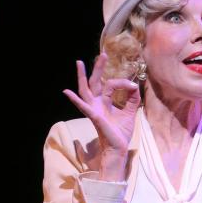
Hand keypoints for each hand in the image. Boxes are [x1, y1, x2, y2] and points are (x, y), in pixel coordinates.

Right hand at [63, 53, 140, 179]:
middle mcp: (97, 103)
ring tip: (79, 62)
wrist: (119, 147)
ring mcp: (94, 109)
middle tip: (103, 54)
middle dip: (98, 68)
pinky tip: (66, 92)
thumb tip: (135, 85)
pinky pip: (84, 107)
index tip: (133, 84)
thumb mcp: (131, 112)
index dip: (123, 82)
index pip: (110, 85)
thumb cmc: (121, 131)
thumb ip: (133, 99)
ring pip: (86, 90)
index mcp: (105, 102)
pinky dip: (75, 99)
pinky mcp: (95, 117)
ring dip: (82, 76)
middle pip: (95, 82)